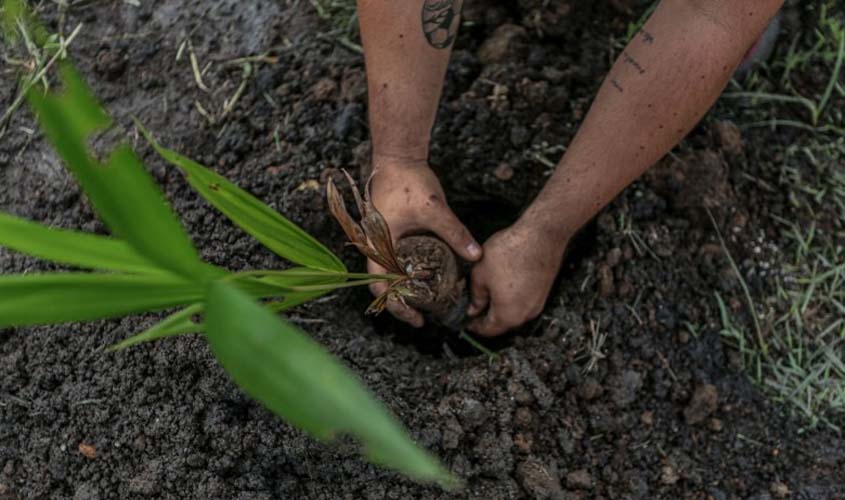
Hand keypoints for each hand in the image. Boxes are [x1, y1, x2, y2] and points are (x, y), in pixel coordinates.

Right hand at [368, 160, 481, 326]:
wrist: (397, 156)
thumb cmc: (408, 181)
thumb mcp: (434, 209)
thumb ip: (455, 233)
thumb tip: (476, 255)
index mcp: (378, 246)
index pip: (381, 287)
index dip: (397, 307)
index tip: (417, 318)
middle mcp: (377, 246)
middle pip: (385, 286)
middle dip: (404, 303)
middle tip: (427, 315)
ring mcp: (383, 240)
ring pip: (391, 273)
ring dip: (407, 289)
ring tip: (430, 300)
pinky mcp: (392, 233)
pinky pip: (397, 259)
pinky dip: (410, 272)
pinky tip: (429, 275)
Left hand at [466, 220, 567, 335]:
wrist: (541, 235)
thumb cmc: (510, 252)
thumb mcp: (480, 274)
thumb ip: (476, 296)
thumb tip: (473, 309)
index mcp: (508, 315)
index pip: (488, 330)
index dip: (473, 327)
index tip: (465, 320)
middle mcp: (526, 314)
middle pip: (502, 324)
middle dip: (487, 317)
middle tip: (473, 306)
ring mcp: (538, 303)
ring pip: (514, 312)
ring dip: (500, 307)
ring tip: (487, 293)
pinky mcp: (543, 291)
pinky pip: (524, 302)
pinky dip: (513, 298)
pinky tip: (504, 284)